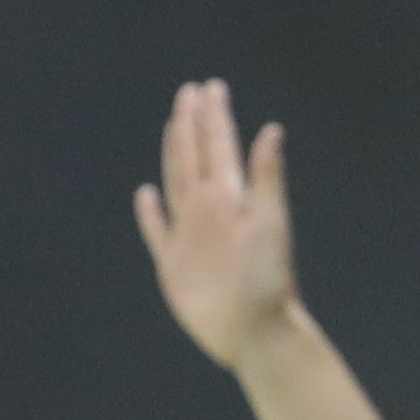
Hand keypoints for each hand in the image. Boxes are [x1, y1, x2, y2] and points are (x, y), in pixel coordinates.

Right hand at [135, 80, 297, 369]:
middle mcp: (208, 211)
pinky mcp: (174, 266)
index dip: (214, 118)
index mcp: (229, 198)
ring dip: (174, 154)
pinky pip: (158, 232)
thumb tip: (273, 129)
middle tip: (191, 91)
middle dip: (193, 125)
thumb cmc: (269, 281)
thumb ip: (267, 178)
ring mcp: (190, 236)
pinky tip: (146, 194)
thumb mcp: (270, 224)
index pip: (219, 147)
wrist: (257, 331)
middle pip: (195, 157)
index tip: (210, 88)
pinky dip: (150, 213)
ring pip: (177, 184)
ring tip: (174, 127)